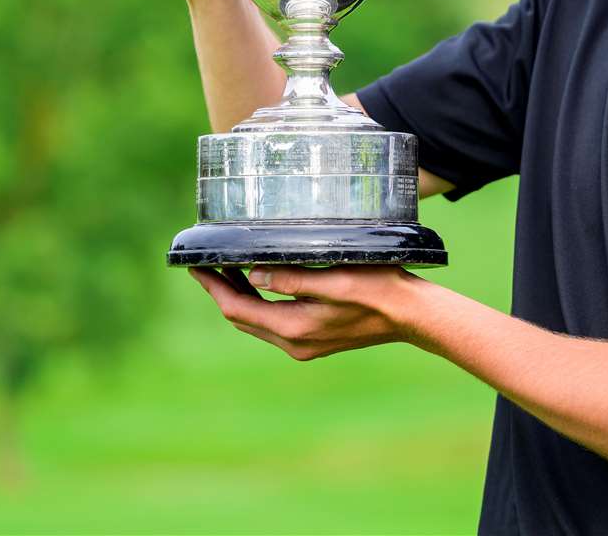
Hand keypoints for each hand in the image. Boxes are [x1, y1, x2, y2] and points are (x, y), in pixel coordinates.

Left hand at [189, 264, 419, 360]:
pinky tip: (261, 281)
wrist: (411, 315)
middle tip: (207, 262)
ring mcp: (304, 345)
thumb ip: (292, 277)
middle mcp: (294, 343)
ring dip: (240, 296)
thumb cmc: (378, 289)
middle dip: (222, 290)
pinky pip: (273, 323)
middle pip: (242, 318)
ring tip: (228, 267)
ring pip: (256, 322)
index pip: (237, 309)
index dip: (213, 287)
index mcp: (294, 328)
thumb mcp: (333, 277)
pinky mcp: (314, 340)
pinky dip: (259, 302)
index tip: (195, 266)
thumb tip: (253, 273)